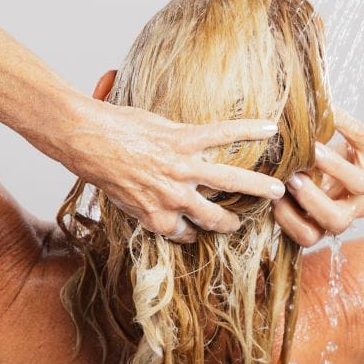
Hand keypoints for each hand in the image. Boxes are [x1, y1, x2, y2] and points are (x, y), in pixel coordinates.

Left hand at [56, 94, 285, 243]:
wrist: (87, 141)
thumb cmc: (98, 168)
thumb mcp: (119, 197)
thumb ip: (143, 204)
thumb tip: (152, 206)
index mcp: (156, 217)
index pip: (184, 234)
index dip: (194, 233)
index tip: (201, 229)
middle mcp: (174, 198)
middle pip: (214, 217)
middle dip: (230, 222)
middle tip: (243, 220)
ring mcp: (182, 169)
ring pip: (230, 181)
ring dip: (257, 186)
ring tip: (277, 189)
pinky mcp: (184, 140)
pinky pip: (222, 135)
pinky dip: (248, 130)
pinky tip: (269, 128)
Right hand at [273, 108, 363, 246]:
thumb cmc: (336, 172)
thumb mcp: (312, 188)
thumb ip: (289, 193)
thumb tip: (254, 182)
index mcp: (333, 216)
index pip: (309, 236)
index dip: (288, 221)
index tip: (272, 197)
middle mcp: (355, 205)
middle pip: (336, 221)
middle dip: (310, 200)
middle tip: (292, 178)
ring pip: (358, 183)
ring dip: (331, 165)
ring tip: (311, 149)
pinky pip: (363, 138)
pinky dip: (345, 123)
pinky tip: (329, 113)